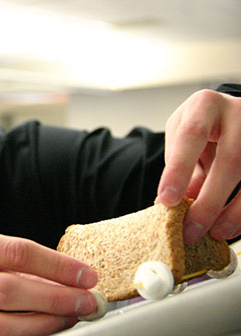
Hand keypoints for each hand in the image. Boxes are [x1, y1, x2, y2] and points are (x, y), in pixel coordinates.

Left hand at [157, 89, 240, 242]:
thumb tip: (171, 204)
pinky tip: (231, 227)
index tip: (167, 201)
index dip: (179, 170)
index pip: (191, 136)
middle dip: (209, 201)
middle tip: (191, 230)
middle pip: (231, 160)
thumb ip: (179, 166)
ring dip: (234, 211)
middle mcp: (239, 111)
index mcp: (206, 105)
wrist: (229, 113)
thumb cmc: (200, 126)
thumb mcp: (181, 137)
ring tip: (214, 233)